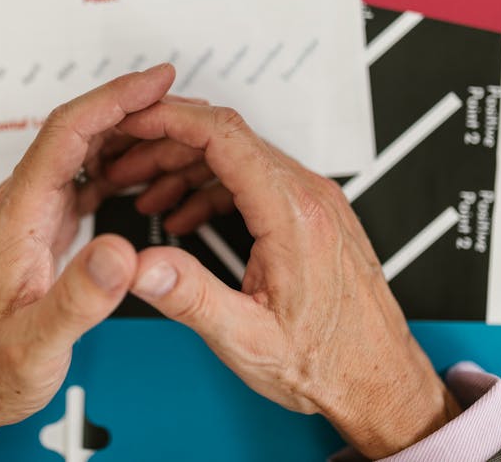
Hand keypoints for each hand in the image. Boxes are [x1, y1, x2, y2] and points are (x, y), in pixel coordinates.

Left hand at [0, 64, 175, 460]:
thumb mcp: (37, 342)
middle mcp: (22, 207)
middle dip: (128, 106)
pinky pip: (79, 179)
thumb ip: (79, 298)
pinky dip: (114, 165)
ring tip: (170, 130)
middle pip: (76, 132)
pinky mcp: (41, 231)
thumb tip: (119, 251)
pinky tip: (138, 170)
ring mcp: (31, 216)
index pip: (68, 135)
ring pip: (79, 153)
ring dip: (124, 133)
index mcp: (19, 218)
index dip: (114, 100)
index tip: (156, 80)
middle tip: (178, 100)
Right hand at [109, 103, 460, 457]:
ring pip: (238, 158)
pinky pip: (254, 182)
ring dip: (186, 169)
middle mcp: (309, 197)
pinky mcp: (311, 216)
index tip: (132, 122)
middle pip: (226, 138)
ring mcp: (314, 203)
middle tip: (122, 166)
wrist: (378, 382)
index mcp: (293, 215)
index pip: (224, 135)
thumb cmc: (328, 363)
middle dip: (165, 145)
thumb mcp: (248, 339)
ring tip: (144, 196)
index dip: (169, 119)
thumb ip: (189, 297)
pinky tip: (184, 218)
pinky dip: (212, 190)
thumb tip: (140, 266)